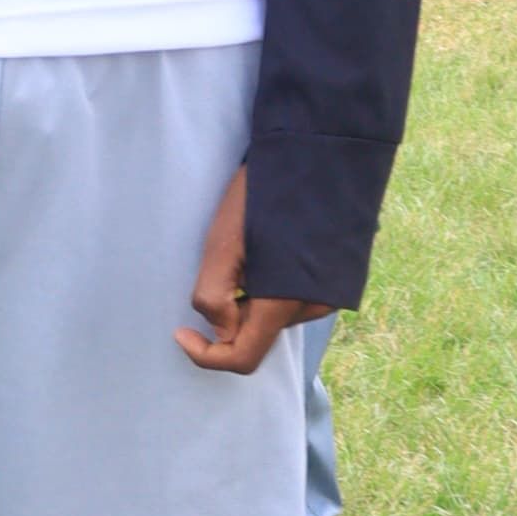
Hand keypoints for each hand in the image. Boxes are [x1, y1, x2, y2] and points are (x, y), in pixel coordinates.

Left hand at [173, 163, 330, 376]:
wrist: (315, 157)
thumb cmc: (263, 195)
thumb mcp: (222, 243)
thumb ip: (214, 295)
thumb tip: (222, 330)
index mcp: (285, 303)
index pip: (243, 358)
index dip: (206, 355)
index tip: (182, 331)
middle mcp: (314, 307)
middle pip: (256, 334)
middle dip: (231, 313)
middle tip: (223, 266)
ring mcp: (329, 295)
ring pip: (273, 316)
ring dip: (251, 297)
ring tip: (250, 249)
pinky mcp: (334, 280)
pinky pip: (291, 299)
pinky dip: (271, 288)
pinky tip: (269, 250)